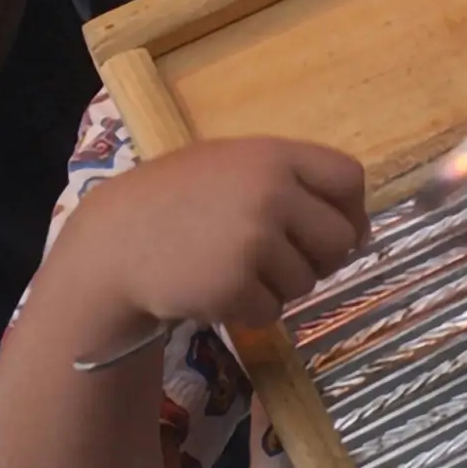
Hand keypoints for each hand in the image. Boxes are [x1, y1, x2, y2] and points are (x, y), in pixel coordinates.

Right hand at [77, 137, 369, 329]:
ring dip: (277, 285)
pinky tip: (214, 289)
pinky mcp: (235, 286)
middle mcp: (270, 193)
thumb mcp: (226, 165)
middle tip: (280, 260)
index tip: (333, 229)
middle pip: (340, 239)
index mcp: (271, 156)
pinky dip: (248, 310)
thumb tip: (352, 225)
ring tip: (230, 267)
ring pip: (307, 281)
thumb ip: (283, 180)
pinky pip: (272, 311)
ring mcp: (253, 241)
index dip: (349, 210)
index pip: (348, 178)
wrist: (114, 242)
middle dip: (318, 258)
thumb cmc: (173, 200)